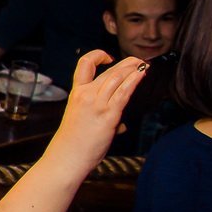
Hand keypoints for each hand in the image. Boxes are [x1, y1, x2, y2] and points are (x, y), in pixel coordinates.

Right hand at [47, 52, 146, 176]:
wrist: (67, 156)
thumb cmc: (74, 143)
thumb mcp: (82, 121)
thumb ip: (100, 116)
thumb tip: (120, 124)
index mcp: (77, 93)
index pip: (84, 64)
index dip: (97, 56)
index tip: (108, 58)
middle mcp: (85, 94)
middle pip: (107, 71)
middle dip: (126, 63)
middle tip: (138, 61)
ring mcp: (97, 104)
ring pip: (116, 77)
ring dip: (132, 69)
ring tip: (143, 65)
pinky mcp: (108, 115)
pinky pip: (123, 93)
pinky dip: (134, 80)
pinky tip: (141, 75)